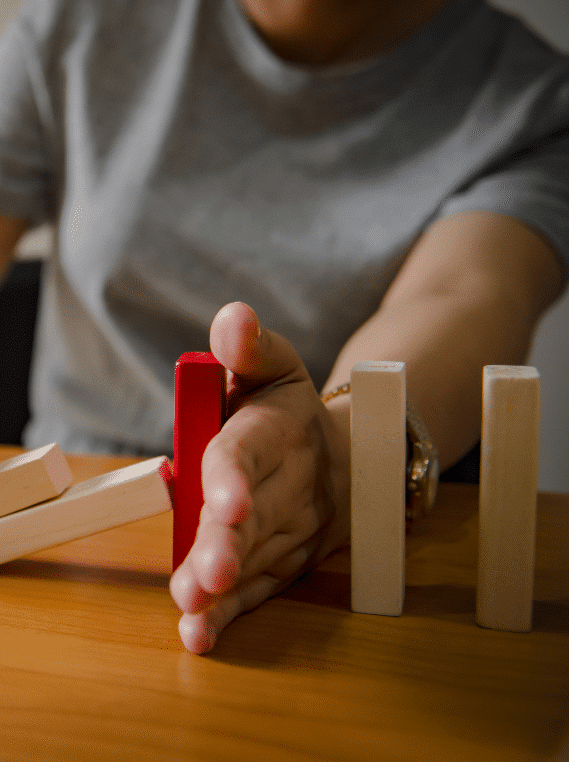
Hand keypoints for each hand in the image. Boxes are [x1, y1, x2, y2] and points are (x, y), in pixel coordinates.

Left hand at [169, 302, 349, 653]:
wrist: (349, 458)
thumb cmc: (289, 408)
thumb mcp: (274, 366)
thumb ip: (248, 346)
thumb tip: (231, 317)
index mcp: (278, 430)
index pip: (250, 450)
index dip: (235, 477)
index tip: (223, 503)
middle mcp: (291, 483)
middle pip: (257, 516)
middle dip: (230, 546)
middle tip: (206, 575)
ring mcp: (294, 527)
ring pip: (258, 559)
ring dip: (226, 588)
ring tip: (193, 611)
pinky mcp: (289, 560)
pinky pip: (262, 589)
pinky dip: (233, 614)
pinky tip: (201, 634)